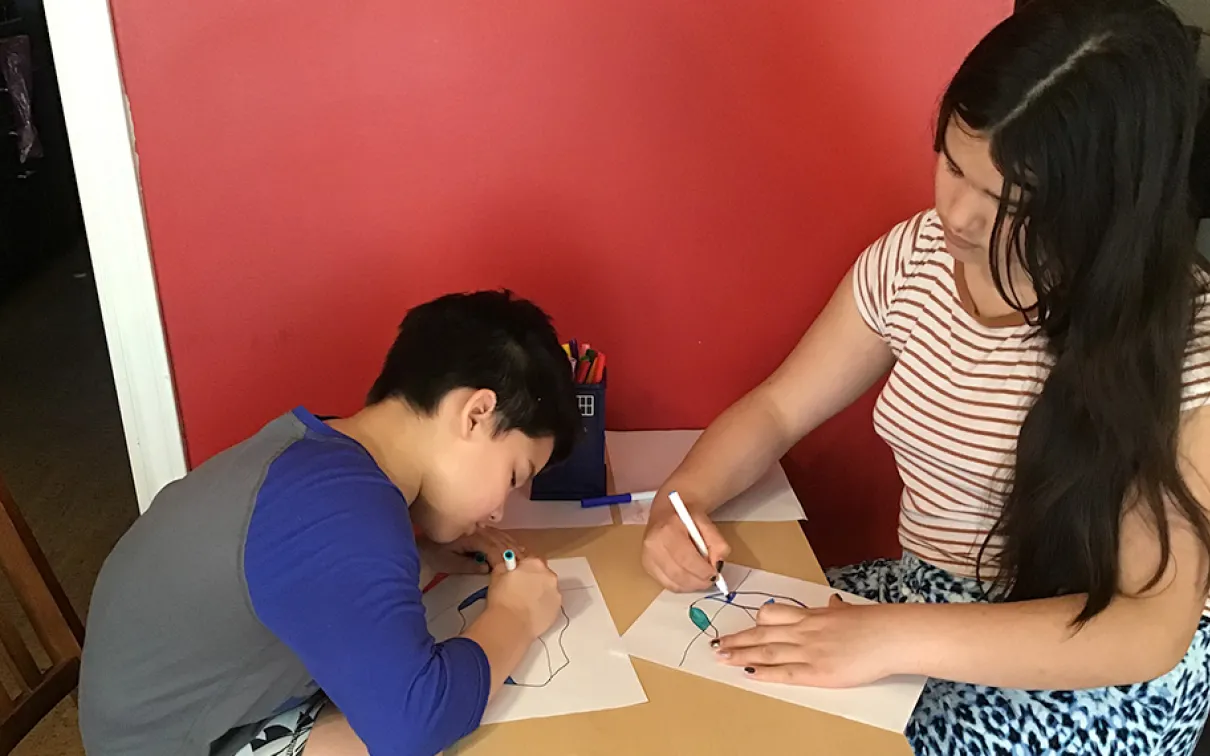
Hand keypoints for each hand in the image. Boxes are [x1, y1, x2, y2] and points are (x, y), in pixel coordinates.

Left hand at [420, 527, 527, 574]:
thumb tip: (486, 568)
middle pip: (500, 540)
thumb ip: (468, 566)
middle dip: (513, 552)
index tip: (513, 569)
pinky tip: (514, 544)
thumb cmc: (434, 553)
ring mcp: (479, 527)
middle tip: (525, 564)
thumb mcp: (448, 564)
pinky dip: (507, 539)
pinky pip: (497, 532)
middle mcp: (478, 530)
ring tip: (523, 555)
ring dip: (512, 545)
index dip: (504, 559)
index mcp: (472, 538)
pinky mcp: (478, 528)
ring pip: (501, 535)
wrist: (423, 541)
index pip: (493, 548)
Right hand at [486, 556, 561, 638]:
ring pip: (548, 588)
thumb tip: (507, 563)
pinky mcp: (557, 608)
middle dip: (533, 578)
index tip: (517, 573)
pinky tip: (531, 611)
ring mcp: (555, 592)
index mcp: (534, 563)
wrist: (511, 624)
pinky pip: (550, 602)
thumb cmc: (503, 599)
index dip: (522, 567)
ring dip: (539, 591)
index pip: (530, 558)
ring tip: (525, 603)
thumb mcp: (497, 575)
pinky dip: (543, 605)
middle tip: (520, 589)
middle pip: (542, 573)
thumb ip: (505, 564)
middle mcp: (549, 575)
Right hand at [641, 492, 730, 591]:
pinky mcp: (647, 566)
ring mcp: (647, 557)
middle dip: (699, 581)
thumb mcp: (706, 523)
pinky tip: (689, 578)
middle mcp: (653, 544)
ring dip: (692, 585)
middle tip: (711, 579)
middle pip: (678, 573)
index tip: (715, 574)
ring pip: (673, 583)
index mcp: (668, 529)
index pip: (685, 558)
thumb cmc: (686, 519)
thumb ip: (717, 542)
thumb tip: (718, 564)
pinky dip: (682, 586)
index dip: (702, 571)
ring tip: (701, 578)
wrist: (666, 513)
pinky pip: (667, 584)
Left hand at [714, 595, 899, 686]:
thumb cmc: (875, 623)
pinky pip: (784, 672)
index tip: (739, 626)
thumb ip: (834, 610)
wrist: (891, 636)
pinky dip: (764, 672)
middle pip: (762, 633)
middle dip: (737, 639)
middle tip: (716, 644)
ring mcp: (809, 651)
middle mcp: (804, 631)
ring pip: (767, 651)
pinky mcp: (818, 672)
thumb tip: (832, 603)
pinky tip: (748, 672)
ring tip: (722, 657)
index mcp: (812, 615)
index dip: (753, 622)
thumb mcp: (848, 611)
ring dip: (741, 654)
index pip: (773, 614)